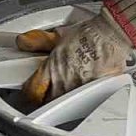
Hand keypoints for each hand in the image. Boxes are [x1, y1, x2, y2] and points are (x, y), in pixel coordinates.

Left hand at [18, 11, 135, 105]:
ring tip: (71, 87)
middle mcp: (64, 82)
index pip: (32, 90)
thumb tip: (24, 42)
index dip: (29, 94)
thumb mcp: (60, 35)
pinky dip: (86, 96)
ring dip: (66, 96)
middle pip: (49, 100)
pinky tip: (87, 86)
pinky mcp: (96, 91)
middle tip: (50, 91)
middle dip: (48, 97)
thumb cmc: (90, 33)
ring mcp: (79, 88)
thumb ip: (39, 41)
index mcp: (52, 68)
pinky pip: (86, 100)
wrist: (112, 35)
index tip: (30, 93)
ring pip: (67, 101)